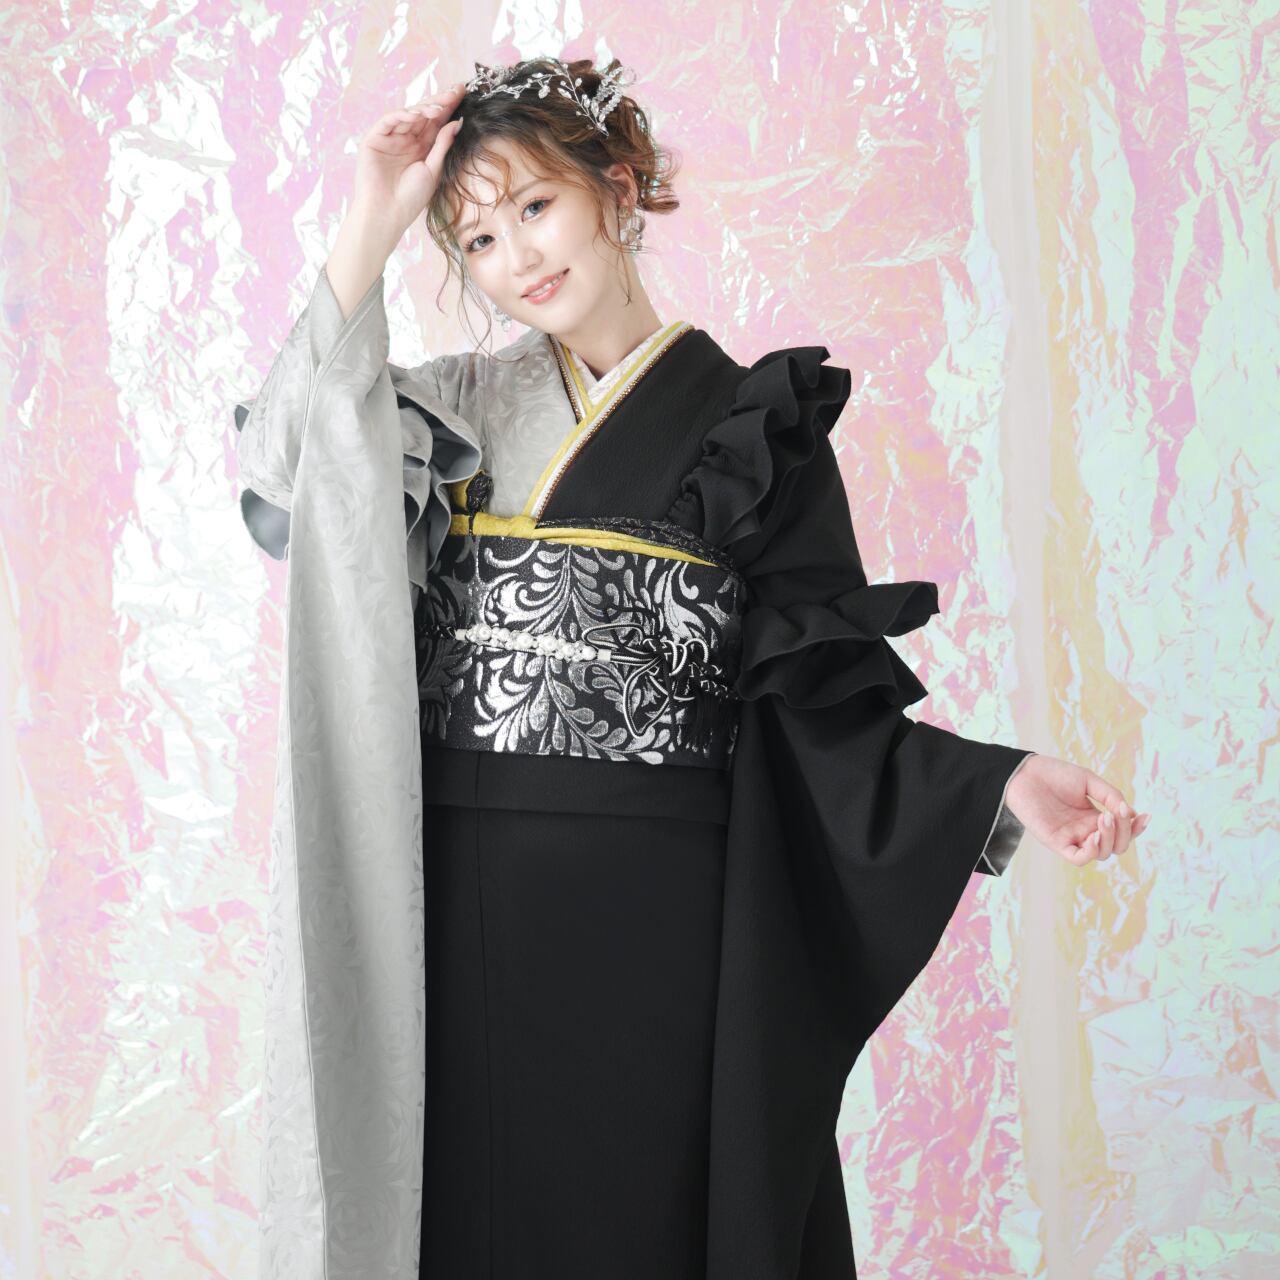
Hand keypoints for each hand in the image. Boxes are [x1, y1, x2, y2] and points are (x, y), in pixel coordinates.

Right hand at [351, 82, 467, 243]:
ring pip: (408, 114)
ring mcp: (390, 137)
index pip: (436, 122)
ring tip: (439, 107)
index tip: (463, 93)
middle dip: (440, 102)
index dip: (448, 107)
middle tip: (455, 91)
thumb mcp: (434, 168)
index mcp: (421, 146)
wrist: (387, 214)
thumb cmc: (411, 197)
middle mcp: (406, 139)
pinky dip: (402, 115)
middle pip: (424, 114)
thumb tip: (457, 121)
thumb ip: (443, 144)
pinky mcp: (374, 138)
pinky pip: (388, 120)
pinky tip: (417, 114)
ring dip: (424, 108)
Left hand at [1004, 754, 1150, 866]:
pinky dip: (1092, 851)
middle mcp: (1085, 830)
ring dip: (1110, 839)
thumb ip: (1111, 796)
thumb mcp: (1089, 781)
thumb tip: (1131, 813)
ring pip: (1101, 853)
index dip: (1136, 828)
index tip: (1144, 816)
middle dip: (1125, 832)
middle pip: (1116, 845)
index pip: (1121, 831)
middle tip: (1119, 813)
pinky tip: (1094, 834)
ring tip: (1105, 818)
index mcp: (1094, 817)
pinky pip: (1079, 858)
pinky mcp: (1056, 842)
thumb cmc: (1054, 774)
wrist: (1025, 773)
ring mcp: (1071, 837)